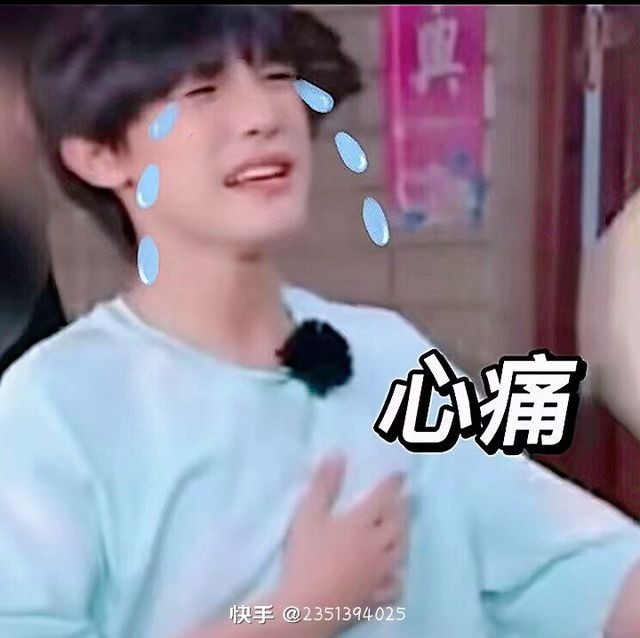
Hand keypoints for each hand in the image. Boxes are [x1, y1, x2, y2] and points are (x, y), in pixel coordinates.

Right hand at [280, 455, 407, 615]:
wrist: (308, 606)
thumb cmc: (307, 557)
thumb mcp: (309, 514)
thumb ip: (324, 484)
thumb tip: (339, 454)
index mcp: (362, 523)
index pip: (383, 498)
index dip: (392, 485)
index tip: (401, 475)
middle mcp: (378, 546)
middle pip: (397, 524)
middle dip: (402, 508)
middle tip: (405, 498)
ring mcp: (379, 574)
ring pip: (400, 552)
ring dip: (403, 537)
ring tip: (402, 529)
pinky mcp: (376, 597)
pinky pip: (394, 585)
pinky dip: (397, 577)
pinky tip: (396, 575)